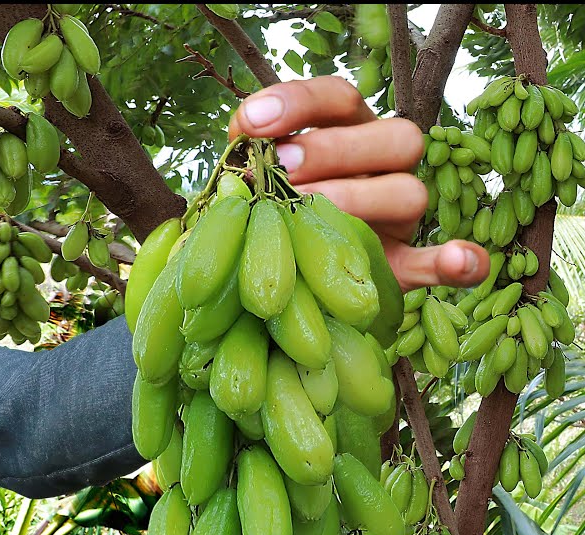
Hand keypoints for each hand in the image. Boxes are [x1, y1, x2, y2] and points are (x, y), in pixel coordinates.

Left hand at [229, 76, 489, 290]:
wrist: (273, 266)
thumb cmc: (262, 205)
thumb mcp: (252, 173)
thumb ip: (250, 152)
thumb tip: (244, 135)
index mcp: (347, 129)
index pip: (339, 97)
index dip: (298, 102)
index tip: (251, 123)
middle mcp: (382, 164)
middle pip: (393, 136)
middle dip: (332, 149)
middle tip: (280, 169)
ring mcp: (398, 215)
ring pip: (410, 192)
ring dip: (359, 199)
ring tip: (306, 210)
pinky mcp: (399, 264)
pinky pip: (436, 261)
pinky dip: (453, 262)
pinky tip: (460, 261)